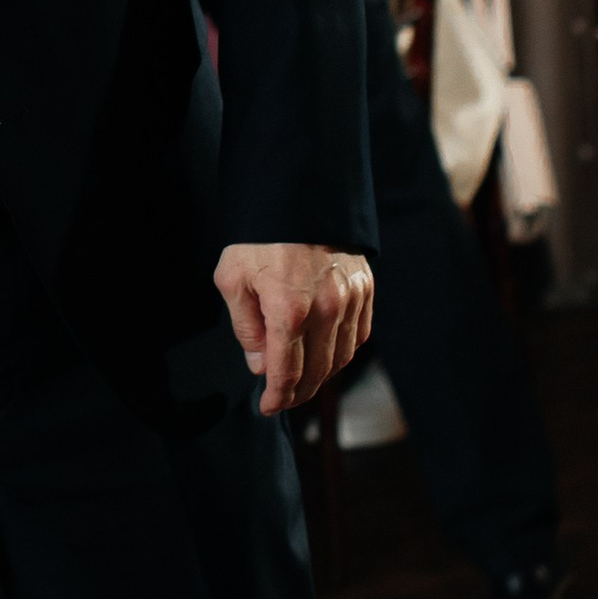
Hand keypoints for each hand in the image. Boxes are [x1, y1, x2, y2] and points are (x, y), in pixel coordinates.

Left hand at [215, 242, 374, 417]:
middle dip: (298, 392)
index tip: (268, 407)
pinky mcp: (365, 287)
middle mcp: (326, 310)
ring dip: (322, 375)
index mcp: (289, 310)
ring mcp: (350, 299)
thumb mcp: (233, 278)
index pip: (287, 373)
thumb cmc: (258, 236)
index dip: (278, 397)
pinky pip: (359, 334)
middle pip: (317, 371)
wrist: (297, 192)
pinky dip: (344, 351)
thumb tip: (259, 364)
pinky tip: (328, 354)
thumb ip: (246, 327)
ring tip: (303, 380)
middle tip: (283, 398)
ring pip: (342, 357)